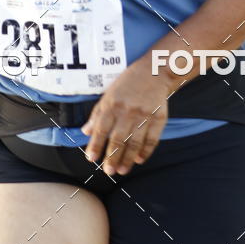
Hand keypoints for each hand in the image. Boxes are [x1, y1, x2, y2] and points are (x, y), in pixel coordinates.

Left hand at [80, 60, 171, 176]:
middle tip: (108, 171)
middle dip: (112, 157)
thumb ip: (97, 114)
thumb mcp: (109, 94)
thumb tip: (86, 131)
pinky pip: (152, 139)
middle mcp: (128, 111)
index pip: (101, 129)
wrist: (154, 72)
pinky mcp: (159, 118)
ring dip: (127, 159)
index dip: (95, 145)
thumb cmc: (128, 83)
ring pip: (134, 143)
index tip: (91, 159)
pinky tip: (139, 160)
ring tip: (122, 170)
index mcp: (113, 104)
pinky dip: (146, 152)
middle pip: (118, 139)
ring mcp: (144, 115)